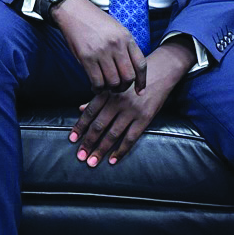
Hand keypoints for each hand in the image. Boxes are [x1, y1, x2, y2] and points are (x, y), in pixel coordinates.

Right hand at [48, 0, 146, 92]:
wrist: (74, 12)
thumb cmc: (96, 22)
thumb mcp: (117, 29)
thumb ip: (125, 47)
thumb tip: (131, 69)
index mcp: (126, 38)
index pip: (140, 64)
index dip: (142, 81)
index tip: (139, 91)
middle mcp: (116, 45)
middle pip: (128, 77)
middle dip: (124, 87)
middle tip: (118, 87)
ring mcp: (102, 52)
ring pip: (113, 82)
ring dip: (110, 89)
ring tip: (106, 86)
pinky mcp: (87, 58)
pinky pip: (97, 81)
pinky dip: (98, 89)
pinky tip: (96, 86)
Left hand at [70, 38, 194, 165]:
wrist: (161, 72)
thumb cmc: (134, 79)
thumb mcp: (115, 85)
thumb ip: (98, 98)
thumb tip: (80, 109)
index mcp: (108, 92)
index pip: (90, 112)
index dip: (80, 127)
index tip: (72, 139)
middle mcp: (117, 101)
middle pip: (99, 125)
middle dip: (88, 142)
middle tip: (80, 156)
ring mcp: (131, 110)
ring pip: (112, 134)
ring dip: (100, 150)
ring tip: (92, 162)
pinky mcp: (144, 118)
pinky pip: (130, 138)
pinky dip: (120, 150)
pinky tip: (112, 160)